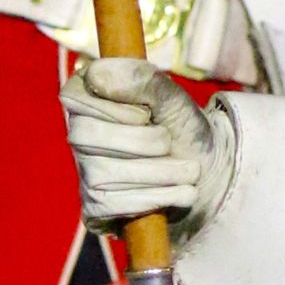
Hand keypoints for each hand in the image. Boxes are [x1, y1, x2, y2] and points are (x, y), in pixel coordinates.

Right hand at [64, 56, 232, 237]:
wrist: (209, 176)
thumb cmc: (183, 130)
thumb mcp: (173, 99)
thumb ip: (142, 79)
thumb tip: (96, 75)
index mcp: (89, 99)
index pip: (75, 97)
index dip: (118, 109)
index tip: (147, 114)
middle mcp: (79, 136)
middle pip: (85, 136)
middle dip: (142, 142)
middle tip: (170, 143)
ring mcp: (84, 175)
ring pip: (102, 174)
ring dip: (159, 174)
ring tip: (187, 171)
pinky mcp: (95, 210)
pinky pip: (112, 206)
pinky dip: (156, 198)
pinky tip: (178, 192)